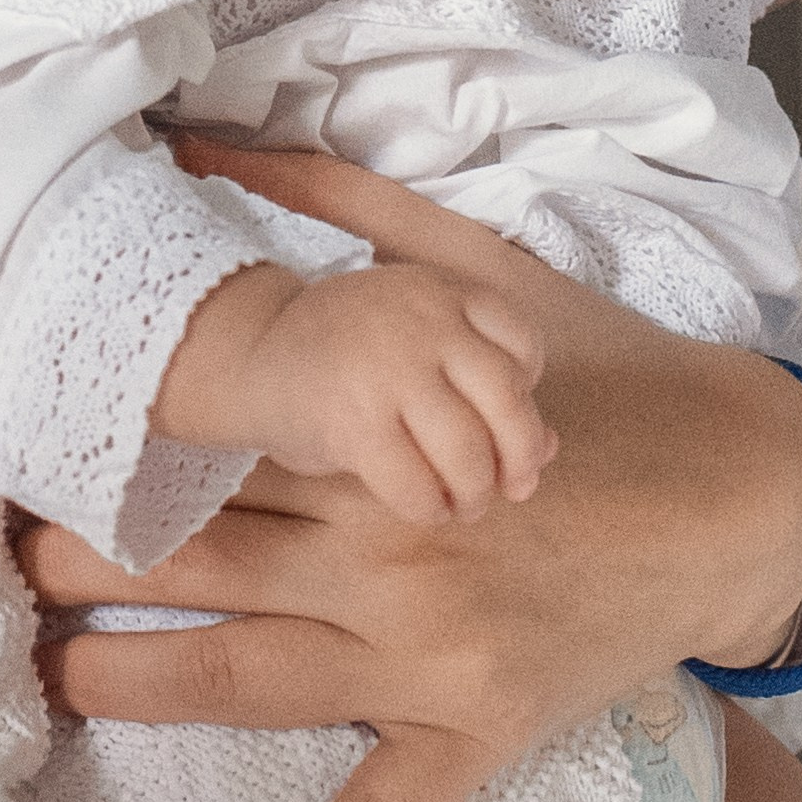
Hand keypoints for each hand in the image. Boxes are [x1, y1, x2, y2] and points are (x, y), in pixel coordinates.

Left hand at [24, 145, 801, 801]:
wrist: (742, 486)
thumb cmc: (604, 370)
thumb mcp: (483, 266)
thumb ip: (346, 208)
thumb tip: (217, 143)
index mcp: (389, 435)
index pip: (220, 439)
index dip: (118, 439)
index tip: (34, 433)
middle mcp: (396, 547)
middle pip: (210, 555)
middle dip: (91, 555)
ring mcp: (433, 652)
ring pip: (253, 674)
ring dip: (139, 678)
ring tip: (44, 675)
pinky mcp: (480, 729)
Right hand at [198, 261, 556, 524]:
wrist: (251, 352)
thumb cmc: (347, 355)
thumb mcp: (420, 345)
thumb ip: (481, 383)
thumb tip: (550, 449)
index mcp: (443, 292)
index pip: (524, 345)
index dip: (527, 394)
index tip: (502, 421)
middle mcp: (423, 323)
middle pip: (508, 402)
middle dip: (519, 457)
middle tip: (511, 486)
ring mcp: (389, 371)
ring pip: (469, 452)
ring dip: (475, 493)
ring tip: (463, 502)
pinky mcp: (354, 424)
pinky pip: (418, 487)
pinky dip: (430, 509)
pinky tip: (425, 507)